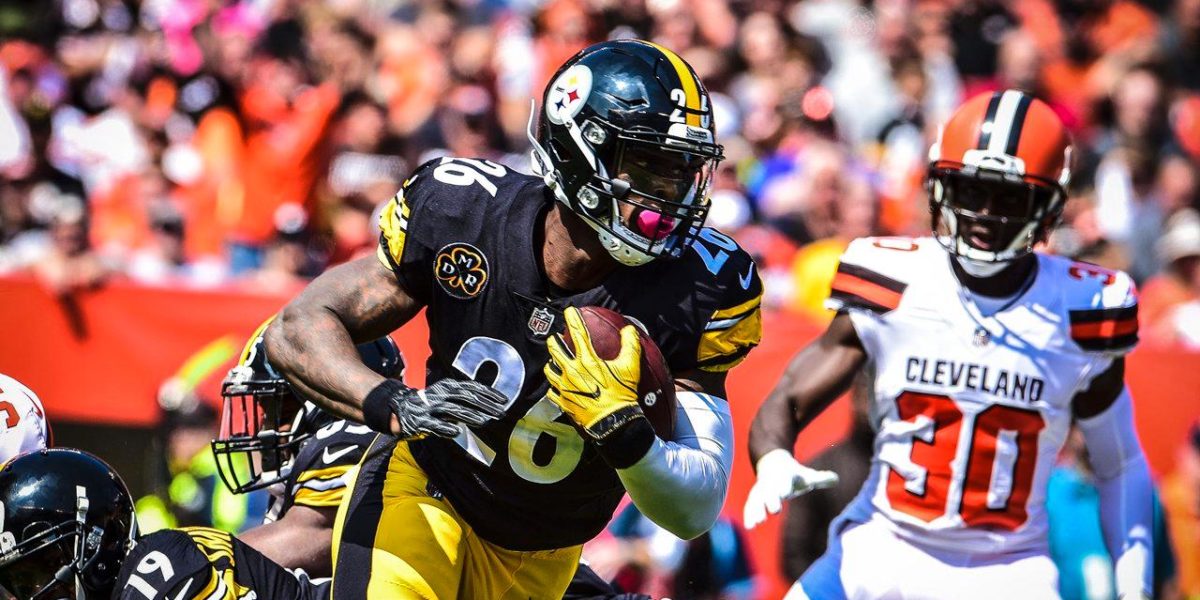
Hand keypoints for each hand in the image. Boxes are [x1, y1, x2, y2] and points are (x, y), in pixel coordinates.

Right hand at [384, 379, 507, 438]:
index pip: (473, 387)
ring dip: (469, 415)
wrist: (400, 407)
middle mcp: (440, 393)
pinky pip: (435, 425)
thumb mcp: (448, 395)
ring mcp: (430, 407)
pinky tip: (457, 432)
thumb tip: (489, 406)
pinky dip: (446, 428)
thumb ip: (465, 399)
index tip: (504, 400)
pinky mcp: (421, 421)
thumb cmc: (431, 403)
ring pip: (452, 410)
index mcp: (448, 386)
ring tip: (484, 421)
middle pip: (466, 397)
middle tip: (501, 413)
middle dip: (485, 405)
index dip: (489, 393)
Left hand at [544, 307, 643, 439]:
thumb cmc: (622, 394)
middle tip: (556, 338)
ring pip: (549, 369)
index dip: (572, 318)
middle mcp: (571, 371)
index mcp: (587, 360)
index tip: (569, 310)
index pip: (577, 332)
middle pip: (555, 349)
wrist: (613, 423)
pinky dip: (553, 386)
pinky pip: (551, 391)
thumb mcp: (630, 368)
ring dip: (551, 363)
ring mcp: (564, 387)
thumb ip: (630, 345)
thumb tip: (629, 330)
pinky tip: (556, 385)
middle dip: (554, 340)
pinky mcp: (562, 402)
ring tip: (554, 361)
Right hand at [743, 449, 838, 528]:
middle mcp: (771, 484)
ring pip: (756, 500)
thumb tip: (837, 479)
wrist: (772, 463)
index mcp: (784, 478)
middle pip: (769, 492)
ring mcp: (761, 490)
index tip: (784, 495)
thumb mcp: (807, 474)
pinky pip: (750, 506)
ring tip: (752, 525)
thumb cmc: (793, 473)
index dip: (783, 489)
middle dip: (770, 500)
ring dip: (754, 511)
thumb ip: (822, 478)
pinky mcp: (755, 497)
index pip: (783, 484)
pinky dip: (749, 515)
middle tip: (774, 510)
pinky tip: (749, 527)